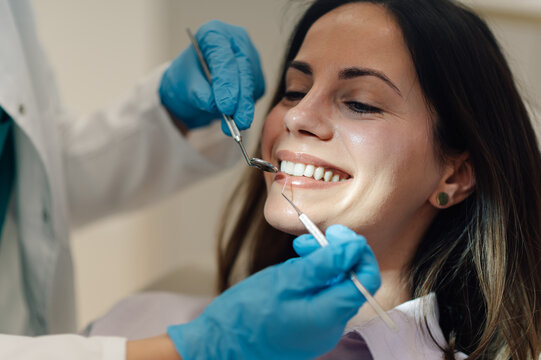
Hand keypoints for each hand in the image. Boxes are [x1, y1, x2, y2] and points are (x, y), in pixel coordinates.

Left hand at [159, 20, 264, 132]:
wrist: (195, 82)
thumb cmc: (188, 77)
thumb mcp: (185, 84)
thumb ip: (198, 93)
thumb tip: (214, 105)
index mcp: (214, 34)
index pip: (224, 58)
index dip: (226, 83)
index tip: (226, 106)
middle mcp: (236, 41)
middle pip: (244, 70)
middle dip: (242, 99)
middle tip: (238, 122)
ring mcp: (250, 56)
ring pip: (253, 83)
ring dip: (245, 107)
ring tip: (233, 126)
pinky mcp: (257, 74)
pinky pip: (256, 92)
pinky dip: (248, 106)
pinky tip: (236, 114)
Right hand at [167, 225, 380, 359]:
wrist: (220, 346)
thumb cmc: (247, 314)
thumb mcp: (286, 279)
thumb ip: (325, 264)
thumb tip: (355, 246)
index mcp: (329, 316)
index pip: (366, 279)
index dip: (356, 252)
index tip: (336, 233)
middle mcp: (331, 326)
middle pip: (350, 281)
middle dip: (334, 254)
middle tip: (307, 240)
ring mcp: (319, 329)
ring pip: (334, 287)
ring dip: (321, 264)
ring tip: (297, 253)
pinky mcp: (307, 327)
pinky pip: (320, 297)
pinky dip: (312, 279)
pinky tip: (293, 271)